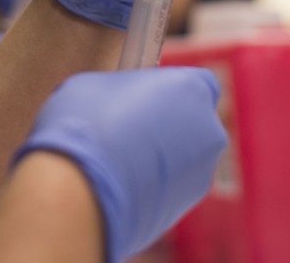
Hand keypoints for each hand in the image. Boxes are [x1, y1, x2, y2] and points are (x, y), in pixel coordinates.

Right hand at [13, 68, 227, 262]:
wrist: (81, 192)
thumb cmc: (86, 126)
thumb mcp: (94, 85)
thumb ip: (122, 89)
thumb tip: (117, 100)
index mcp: (192, 88)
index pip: (198, 81)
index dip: (170, 89)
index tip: (145, 96)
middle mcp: (208, 129)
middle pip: (192, 121)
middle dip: (165, 124)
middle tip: (127, 128)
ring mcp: (201, 172)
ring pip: (182, 158)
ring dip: (157, 158)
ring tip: (118, 163)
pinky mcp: (184, 208)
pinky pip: (169, 188)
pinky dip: (150, 186)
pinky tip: (118, 186)